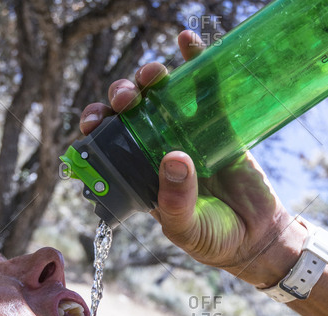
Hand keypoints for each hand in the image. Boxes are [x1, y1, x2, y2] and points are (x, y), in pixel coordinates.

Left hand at [80, 30, 305, 286]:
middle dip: (120, 98)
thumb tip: (173, 157)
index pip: (107, 144)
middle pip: (129, 114)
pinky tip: (187, 42)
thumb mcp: (186, 227)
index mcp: (138, 175)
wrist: (255, 235)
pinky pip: (203, 89)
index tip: (94, 121)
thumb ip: (175, 200)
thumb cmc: (211, 238)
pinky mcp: (216, 124)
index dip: (96, 127)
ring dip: (149, 79)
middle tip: (127, 99)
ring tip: (152, 76)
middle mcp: (156, 150)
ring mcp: (185, 134)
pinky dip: (195, 61)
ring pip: (160, 96)